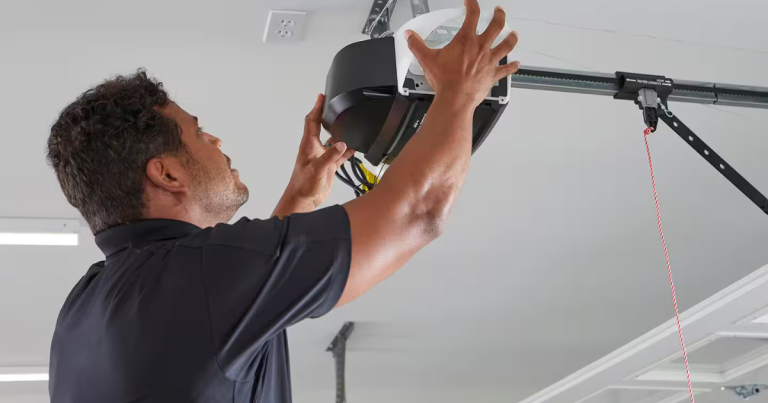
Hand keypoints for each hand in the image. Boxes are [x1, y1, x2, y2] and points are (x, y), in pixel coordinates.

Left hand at [273, 94, 354, 216]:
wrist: (304, 200)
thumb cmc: (303, 185)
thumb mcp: (317, 169)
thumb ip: (330, 156)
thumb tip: (342, 144)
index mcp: (309, 145)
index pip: (312, 121)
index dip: (317, 108)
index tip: (322, 96)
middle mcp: (315, 148)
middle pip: (322, 127)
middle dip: (328, 115)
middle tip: (335, 105)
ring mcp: (323, 157)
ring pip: (333, 140)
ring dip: (340, 132)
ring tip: (348, 123)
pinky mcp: (329, 166)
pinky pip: (340, 154)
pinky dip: (347, 150)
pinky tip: (354, 147)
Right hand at [405, 1, 519, 107]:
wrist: (455, 99)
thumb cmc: (445, 80)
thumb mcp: (427, 60)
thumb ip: (417, 45)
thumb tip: (410, 36)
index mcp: (466, 40)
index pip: (472, 14)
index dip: (472, 4)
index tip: (470, 2)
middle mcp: (481, 48)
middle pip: (496, 25)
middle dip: (499, 15)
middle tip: (499, 12)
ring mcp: (489, 61)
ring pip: (506, 45)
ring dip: (511, 38)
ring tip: (514, 34)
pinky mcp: (492, 75)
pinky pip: (506, 70)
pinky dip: (512, 67)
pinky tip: (516, 64)